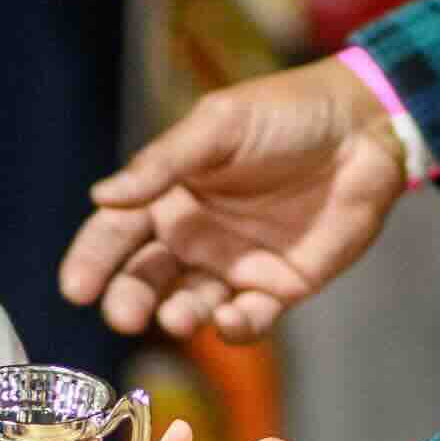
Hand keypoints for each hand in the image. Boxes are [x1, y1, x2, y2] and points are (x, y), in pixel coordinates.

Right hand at [63, 60, 414, 343]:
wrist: (365, 127)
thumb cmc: (285, 114)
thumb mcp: (219, 126)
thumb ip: (164, 163)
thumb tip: (101, 196)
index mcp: (168, 196)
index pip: (115, 235)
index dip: (92, 261)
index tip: (75, 288)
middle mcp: (193, 237)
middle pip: (145, 278)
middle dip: (129, 299)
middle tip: (122, 315)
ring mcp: (234, 266)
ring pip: (191, 304)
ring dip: (178, 315)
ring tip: (175, 317)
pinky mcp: (279, 287)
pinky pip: (248, 318)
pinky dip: (234, 326)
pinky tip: (230, 317)